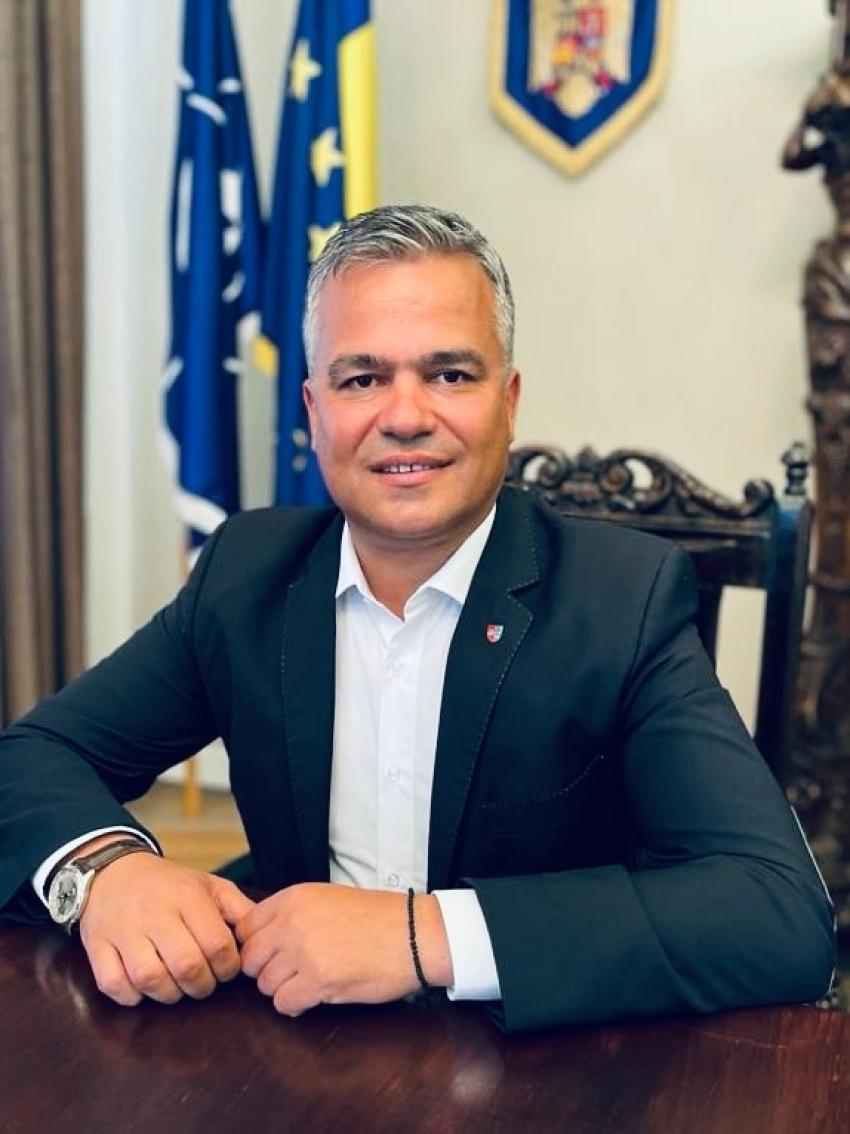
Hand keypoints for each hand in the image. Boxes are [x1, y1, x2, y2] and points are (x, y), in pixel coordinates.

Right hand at [78, 850, 253, 1006]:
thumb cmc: (168, 884)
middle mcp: (155, 913)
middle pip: (186, 965)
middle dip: (202, 986)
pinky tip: (143, 989)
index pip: (216, 943)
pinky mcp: (96, 945)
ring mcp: (123, 930)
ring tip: (176, 988)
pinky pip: (113, 984)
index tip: (227, 969)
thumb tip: (264, 933)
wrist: (112, 869)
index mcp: (187, 897)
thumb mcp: (207, 885)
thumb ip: (238, 908)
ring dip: (168, 994)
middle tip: (204, 984)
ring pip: (150, 978)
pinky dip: (131, 995)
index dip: (228, 967)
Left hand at [236, 883, 452, 1016]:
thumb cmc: (377, 918)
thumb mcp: (327, 898)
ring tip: (308, 983)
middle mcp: (292, 921)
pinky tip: (315, 996)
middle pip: (250, 958)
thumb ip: (291, 914)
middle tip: (291, 972)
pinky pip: (284, 1003)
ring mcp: (304, 951)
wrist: (414, 934)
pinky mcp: (318, 980)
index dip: (255, 946)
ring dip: (283, 989)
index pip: (245, 928)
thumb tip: (261, 939)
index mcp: (293, 898)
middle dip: (266, 970)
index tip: (271, 955)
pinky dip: (296, 1005)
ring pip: (265, 984)